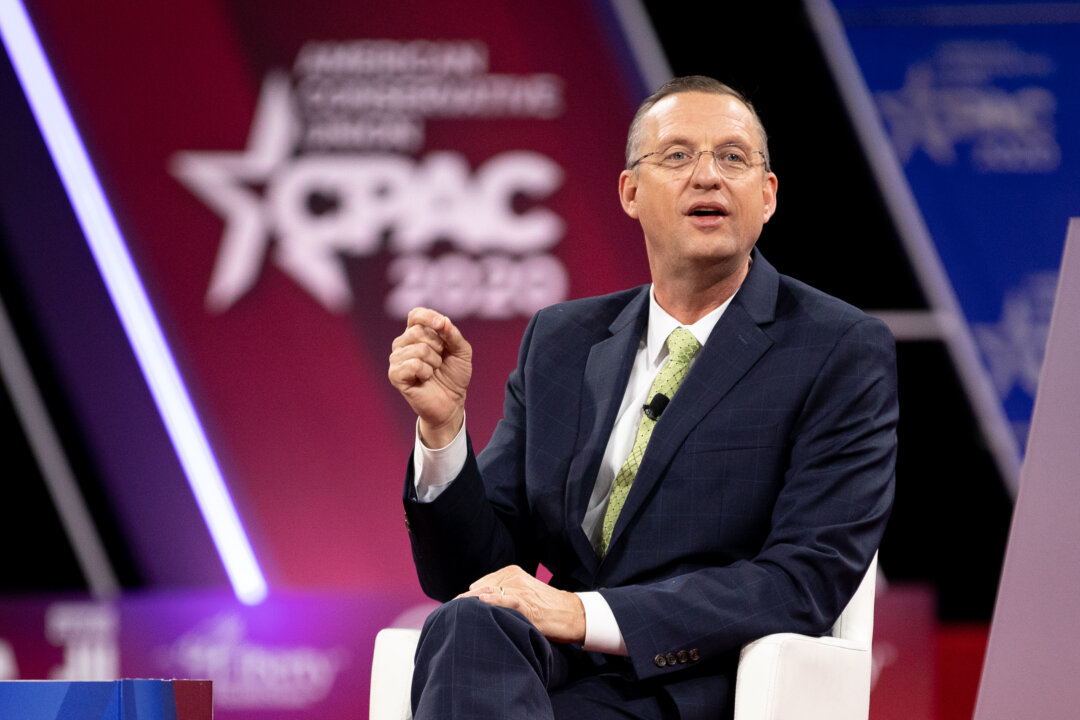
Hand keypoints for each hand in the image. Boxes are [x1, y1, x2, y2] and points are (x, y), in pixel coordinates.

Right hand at [389, 307, 472, 447]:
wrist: (452, 402)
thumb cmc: (454, 375)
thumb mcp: (461, 351)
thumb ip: (452, 334)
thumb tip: (442, 321)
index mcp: (416, 333)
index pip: (416, 314)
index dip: (428, 316)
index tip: (442, 326)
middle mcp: (403, 343)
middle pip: (418, 331)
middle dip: (438, 346)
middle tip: (440, 361)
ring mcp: (396, 359)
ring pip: (419, 349)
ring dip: (434, 362)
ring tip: (433, 372)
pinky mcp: (395, 375)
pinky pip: (413, 364)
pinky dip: (426, 372)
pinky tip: (425, 379)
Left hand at [457, 565, 585, 643]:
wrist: (572, 614)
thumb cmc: (546, 607)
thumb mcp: (523, 593)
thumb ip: (503, 593)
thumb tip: (479, 603)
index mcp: (511, 572)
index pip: (480, 584)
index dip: (466, 599)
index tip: (453, 608)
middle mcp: (513, 577)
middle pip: (480, 589)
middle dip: (464, 602)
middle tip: (449, 613)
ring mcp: (519, 589)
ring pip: (488, 594)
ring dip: (470, 604)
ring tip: (455, 612)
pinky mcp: (526, 603)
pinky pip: (505, 600)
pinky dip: (492, 602)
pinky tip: (480, 604)